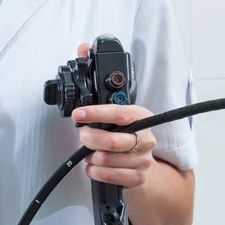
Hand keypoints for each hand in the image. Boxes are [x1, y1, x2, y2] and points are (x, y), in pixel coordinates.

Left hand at [73, 42, 155, 189]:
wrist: (140, 164)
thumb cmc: (122, 132)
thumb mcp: (112, 108)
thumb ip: (97, 79)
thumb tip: (84, 47)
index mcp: (141, 115)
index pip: (120, 113)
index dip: (96, 113)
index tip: (78, 115)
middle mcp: (146, 137)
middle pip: (113, 141)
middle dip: (89, 139)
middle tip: (82, 136)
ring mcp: (144, 159)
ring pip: (107, 159)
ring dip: (90, 157)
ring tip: (89, 151)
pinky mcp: (137, 177)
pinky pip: (108, 176)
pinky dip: (94, 171)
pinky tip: (94, 165)